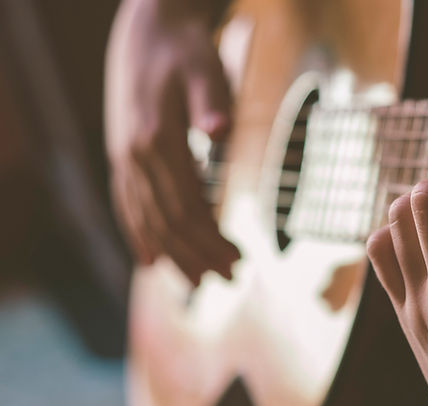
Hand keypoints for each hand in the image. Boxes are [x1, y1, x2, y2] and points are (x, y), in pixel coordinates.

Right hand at [105, 0, 238, 283]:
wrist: (147, 32)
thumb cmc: (185, 51)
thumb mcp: (205, 68)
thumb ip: (212, 100)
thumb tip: (219, 129)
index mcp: (155, 139)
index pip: (186, 208)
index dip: (211, 240)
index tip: (239, 261)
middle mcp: (132, 156)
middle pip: (166, 223)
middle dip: (198, 255)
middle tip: (231, 278)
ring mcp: (122, 159)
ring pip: (144, 221)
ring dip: (172, 254)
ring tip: (199, 282)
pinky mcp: (120, 157)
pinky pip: (126, 206)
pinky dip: (138, 236)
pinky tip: (149, 261)